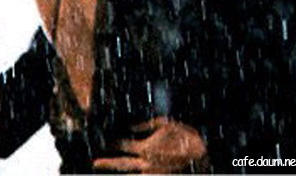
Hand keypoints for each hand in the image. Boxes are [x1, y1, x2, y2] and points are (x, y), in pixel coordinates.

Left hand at [93, 117, 208, 172]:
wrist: (200, 158)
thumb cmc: (184, 138)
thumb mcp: (166, 124)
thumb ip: (147, 125)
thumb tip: (132, 126)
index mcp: (146, 148)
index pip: (124, 146)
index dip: (114, 143)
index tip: (106, 142)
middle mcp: (145, 164)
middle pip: (121, 165)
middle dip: (107, 163)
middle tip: (95, 162)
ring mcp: (150, 175)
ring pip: (130, 175)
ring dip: (120, 172)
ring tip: (109, 169)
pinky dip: (136, 174)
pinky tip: (130, 172)